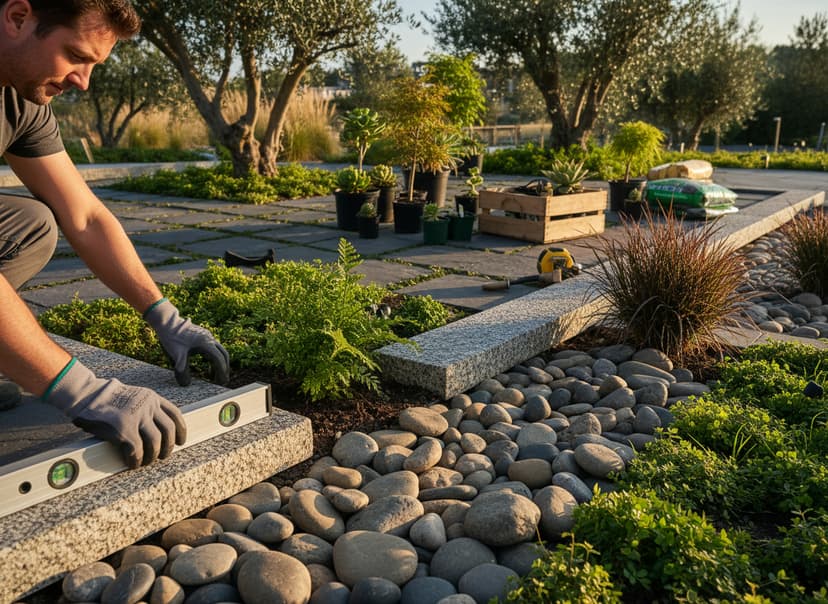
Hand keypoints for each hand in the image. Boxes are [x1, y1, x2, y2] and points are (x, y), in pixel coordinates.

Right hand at [44, 359, 186, 468]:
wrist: (86, 394)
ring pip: (155, 442)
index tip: (181, 441)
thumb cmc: (106, 399)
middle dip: (168, 447)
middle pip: (169, 430)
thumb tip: (156, 428)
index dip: (181, 430)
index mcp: (152, 398)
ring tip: (147, 462)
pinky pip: (136, 451)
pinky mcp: (124, 429)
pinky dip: (136, 460)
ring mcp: (136, 417)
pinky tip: (132, 463)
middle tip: (163, 456)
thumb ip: (146, 407)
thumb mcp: (133, 397)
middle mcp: (148, 406)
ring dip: (153, 456)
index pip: (175, 414)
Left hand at [144, 298, 229, 385]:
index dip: (221, 371)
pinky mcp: (203, 337)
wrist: (167, 322)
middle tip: (223, 381)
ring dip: (220, 364)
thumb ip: (182, 370)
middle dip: (225, 368)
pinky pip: (214, 349)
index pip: (219, 358)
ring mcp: (207, 337)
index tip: (221, 382)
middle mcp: (209, 339)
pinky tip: (207, 368)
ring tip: (216, 377)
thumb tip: (185, 384)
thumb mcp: (176, 355)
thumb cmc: (171, 337)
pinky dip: (214, 359)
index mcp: (205, 343)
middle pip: (224, 354)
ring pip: (219, 352)